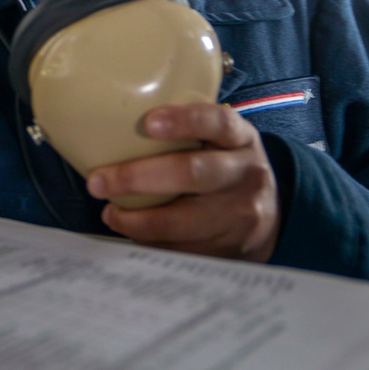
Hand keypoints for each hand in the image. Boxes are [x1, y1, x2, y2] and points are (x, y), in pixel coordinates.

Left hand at [86, 103, 279, 261]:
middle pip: (192, 174)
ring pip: (183, 221)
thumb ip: (188, 129)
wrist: (270, 215)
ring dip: (137, 219)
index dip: (184, 121)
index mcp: (240, 138)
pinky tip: (132, 232)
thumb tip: (114, 122)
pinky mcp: (230, 248)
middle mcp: (245, 174)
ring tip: (109, 213)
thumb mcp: (220, 139)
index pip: (218, 122)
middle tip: (98, 182)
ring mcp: (240, 214)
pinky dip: (152, 242)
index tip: (149, 122)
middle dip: (137, 178)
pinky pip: (183, 248)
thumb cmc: (226, 165)